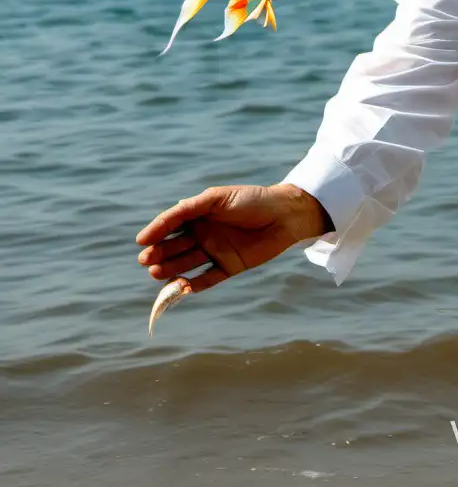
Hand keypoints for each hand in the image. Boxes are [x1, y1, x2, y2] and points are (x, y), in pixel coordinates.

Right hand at [136, 183, 332, 292]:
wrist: (285, 215)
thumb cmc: (252, 200)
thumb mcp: (218, 198)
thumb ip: (190, 208)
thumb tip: (162, 221)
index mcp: (200, 214)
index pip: (172, 224)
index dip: (156, 232)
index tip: (142, 241)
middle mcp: (205, 233)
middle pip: (175, 246)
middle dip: (159, 253)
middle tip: (147, 260)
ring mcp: (216, 250)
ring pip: (186, 264)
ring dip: (171, 270)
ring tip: (156, 272)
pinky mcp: (229, 266)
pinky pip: (207, 279)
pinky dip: (194, 285)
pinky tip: (182, 288)